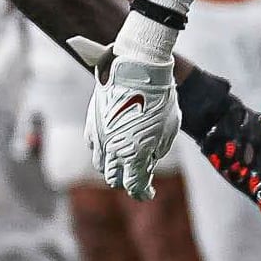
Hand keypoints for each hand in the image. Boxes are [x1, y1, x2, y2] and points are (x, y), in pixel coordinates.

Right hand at [84, 26, 178, 200]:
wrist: (138, 67)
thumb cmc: (160, 98)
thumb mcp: (168, 128)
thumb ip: (158, 150)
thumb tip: (148, 159)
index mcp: (134, 155)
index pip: (134, 186)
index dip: (142, 193)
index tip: (148, 193)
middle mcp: (113, 150)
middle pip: (115, 178)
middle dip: (127, 182)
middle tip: (138, 178)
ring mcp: (99, 137)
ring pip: (101, 165)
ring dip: (113, 168)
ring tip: (125, 162)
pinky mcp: (92, 123)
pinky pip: (94, 146)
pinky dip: (103, 151)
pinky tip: (112, 145)